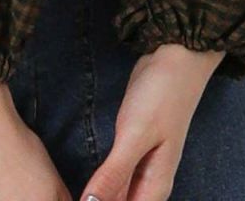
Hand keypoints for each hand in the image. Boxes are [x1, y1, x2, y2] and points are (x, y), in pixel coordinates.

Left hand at [78, 44, 225, 200]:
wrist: (176, 58)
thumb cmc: (160, 97)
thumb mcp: (135, 135)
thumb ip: (114, 174)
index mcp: (155, 187)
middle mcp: (150, 182)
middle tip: (68, 196)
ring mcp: (142, 165)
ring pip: (117, 194)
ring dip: (99, 195)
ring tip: (71, 194)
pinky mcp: (133, 148)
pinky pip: (116, 176)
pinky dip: (103, 182)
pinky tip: (89, 183)